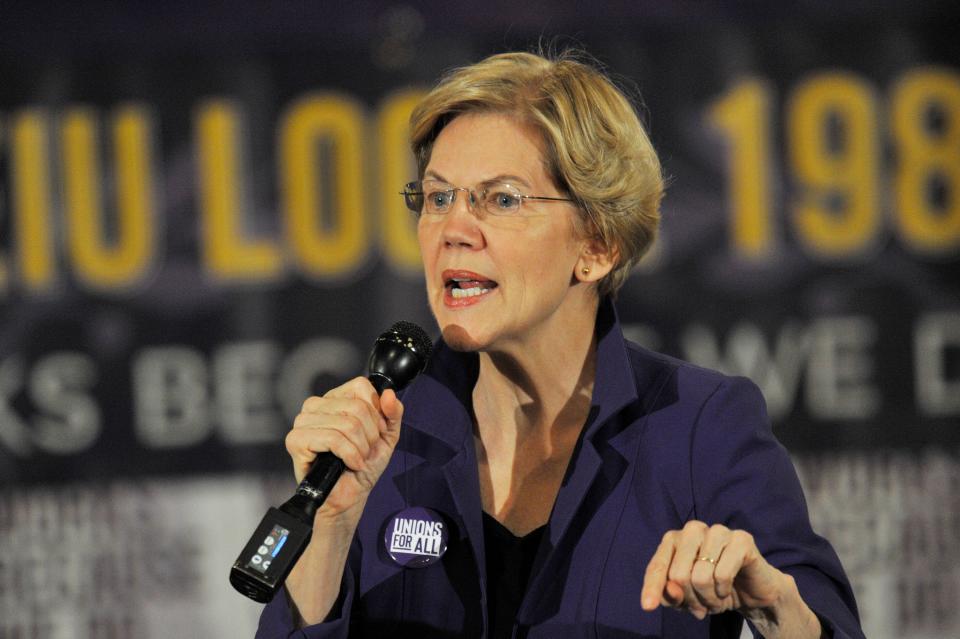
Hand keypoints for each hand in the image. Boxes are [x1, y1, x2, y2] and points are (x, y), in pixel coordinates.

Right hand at [284, 377, 403, 519]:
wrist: (350, 495)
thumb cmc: (363, 465)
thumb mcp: (387, 435)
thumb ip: (393, 412)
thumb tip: (389, 394)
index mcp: (334, 399)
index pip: (360, 386)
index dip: (375, 412)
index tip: (376, 432)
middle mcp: (316, 406)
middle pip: (357, 407)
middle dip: (370, 435)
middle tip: (365, 450)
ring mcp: (303, 422)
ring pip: (347, 424)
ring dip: (360, 448)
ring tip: (357, 458)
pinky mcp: (296, 440)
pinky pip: (333, 439)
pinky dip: (349, 455)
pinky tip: (349, 463)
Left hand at [640, 521, 798, 622]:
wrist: (752, 593)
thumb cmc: (712, 590)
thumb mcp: (686, 598)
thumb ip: (671, 594)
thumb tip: (671, 590)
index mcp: (674, 539)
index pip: (657, 565)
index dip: (652, 587)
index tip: (647, 607)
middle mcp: (693, 530)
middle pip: (678, 574)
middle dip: (689, 599)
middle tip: (699, 609)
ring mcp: (718, 531)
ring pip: (700, 576)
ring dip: (708, 598)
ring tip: (715, 599)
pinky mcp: (741, 539)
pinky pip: (722, 574)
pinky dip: (723, 591)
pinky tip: (727, 589)